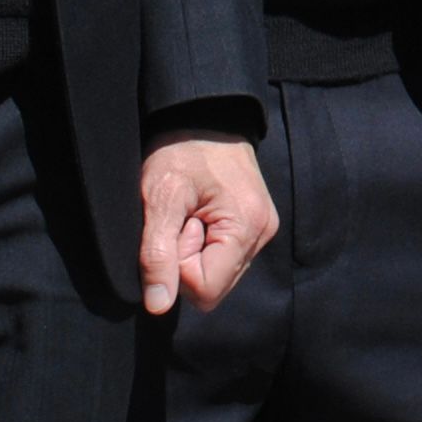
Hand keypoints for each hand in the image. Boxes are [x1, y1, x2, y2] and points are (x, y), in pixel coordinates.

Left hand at [138, 133, 276, 314]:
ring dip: (194, 254)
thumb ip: (158, 253)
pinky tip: (198, 216)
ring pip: (217, 276)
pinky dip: (203, 246)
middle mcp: (263, 234)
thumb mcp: (160, 196)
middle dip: (186, 262)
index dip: (177, 267)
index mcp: (247, 227)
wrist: (204, 114)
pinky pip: (223, 259)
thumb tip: (158, 306)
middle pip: (213, 287)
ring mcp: (261, 231)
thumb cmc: (181, 149)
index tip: (174, 226)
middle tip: (181, 218)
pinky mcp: (254, 227)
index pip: (205, 290)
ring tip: (189, 214)